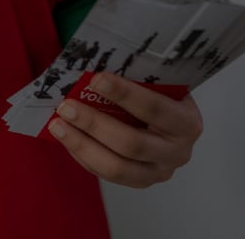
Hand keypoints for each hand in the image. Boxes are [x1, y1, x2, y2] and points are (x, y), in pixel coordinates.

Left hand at [48, 72, 202, 187]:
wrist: (170, 118)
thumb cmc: (158, 94)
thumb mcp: (157, 82)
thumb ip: (135, 77)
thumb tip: (93, 63)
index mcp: (186, 121)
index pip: (154, 108)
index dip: (123, 94)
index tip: (95, 80)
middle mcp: (177, 151)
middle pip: (131, 144)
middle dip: (94, 123)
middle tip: (66, 106)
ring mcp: (159, 171)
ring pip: (116, 167)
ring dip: (82, 144)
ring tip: (57, 125)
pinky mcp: (140, 181)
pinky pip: (106, 175)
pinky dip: (82, 155)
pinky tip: (66, 137)